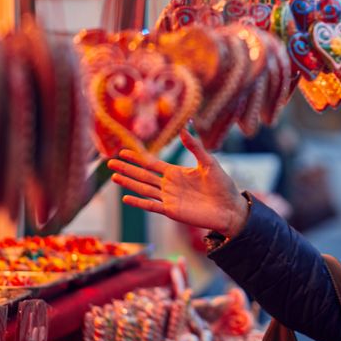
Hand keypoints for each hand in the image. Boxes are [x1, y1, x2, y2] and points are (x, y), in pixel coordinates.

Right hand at [107, 129, 249, 237]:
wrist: (230, 208)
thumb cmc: (223, 185)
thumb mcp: (209, 162)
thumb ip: (195, 147)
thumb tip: (184, 128)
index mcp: (176, 173)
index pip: (152, 164)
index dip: (137, 157)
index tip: (122, 151)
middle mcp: (169, 185)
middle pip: (143, 175)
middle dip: (127, 168)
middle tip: (109, 162)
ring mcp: (169, 198)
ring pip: (144, 189)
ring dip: (129, 183)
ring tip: (114, 177)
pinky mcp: (172, 211)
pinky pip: (152, 206)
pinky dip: (139, 202)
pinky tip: (126, 198)